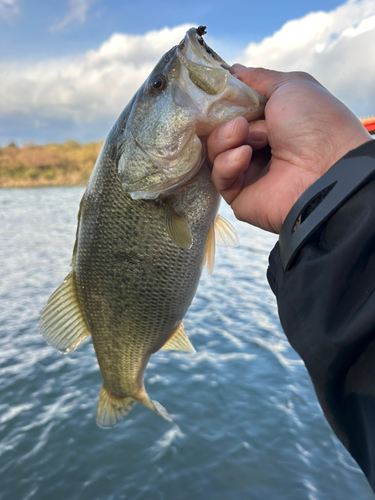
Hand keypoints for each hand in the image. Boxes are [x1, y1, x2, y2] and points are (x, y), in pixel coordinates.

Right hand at [207, 66, 371, 232]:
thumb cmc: (315, 123)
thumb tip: (232, 71)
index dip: (222, 104)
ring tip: (244, 135)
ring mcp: (248, 173)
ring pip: (215, 153)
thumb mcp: (289, 86)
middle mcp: (258, 148)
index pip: (233, 112)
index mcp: (270, 124)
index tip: (214, 95)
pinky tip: (244, 156)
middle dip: (223, 121)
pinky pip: (219, 177)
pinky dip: (227, 162)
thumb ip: (258, 78)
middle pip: (219, 132)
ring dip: (224, 139)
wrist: (327, 168)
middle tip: (239, 120)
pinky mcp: (240, 195)